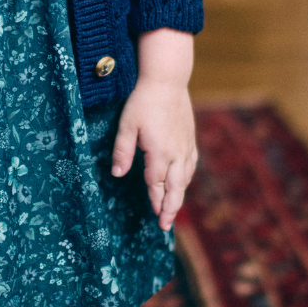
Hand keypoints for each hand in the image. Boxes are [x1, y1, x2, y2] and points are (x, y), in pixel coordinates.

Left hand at [110, 29, 197, 229]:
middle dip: (170, 208)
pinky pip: (190, 165)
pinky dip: (186, 178)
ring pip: (184, 178)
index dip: (155, 200)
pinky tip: (182, 183)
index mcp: (160, 152)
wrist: (167, 81)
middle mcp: (176, 153)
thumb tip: (117, 175)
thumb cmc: (143, 102)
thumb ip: (122, 151)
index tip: (155, 216)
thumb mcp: (127, 125)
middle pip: (175, 187)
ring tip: (172, 210)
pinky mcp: (190, 139)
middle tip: (165, 225)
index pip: (156, 183)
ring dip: (179, 196)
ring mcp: (185, 146)